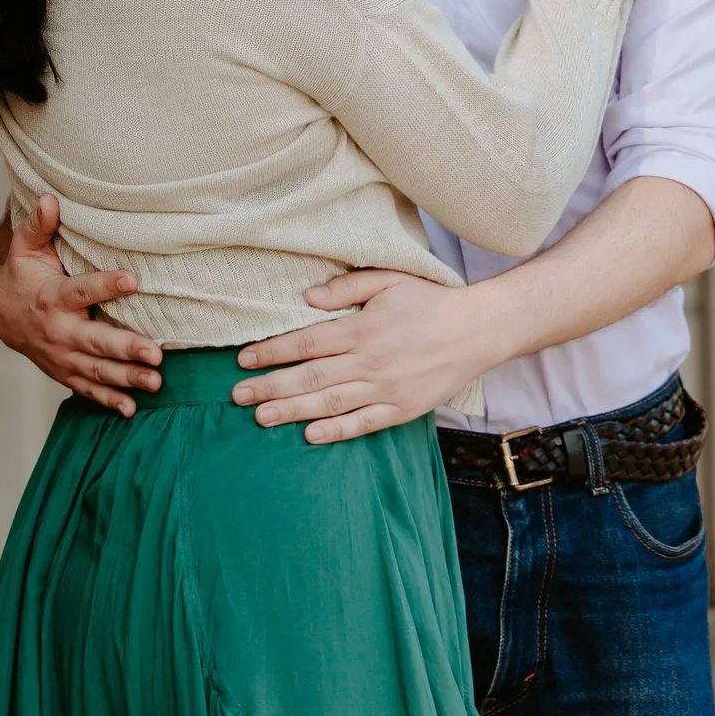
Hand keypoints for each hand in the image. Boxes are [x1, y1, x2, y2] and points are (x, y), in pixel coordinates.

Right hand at [0, 192, 162, 417]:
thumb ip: (38, 225)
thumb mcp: (24, 247)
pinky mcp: (65, 371)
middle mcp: (58, 331)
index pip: (82, 290)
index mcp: (52, 297)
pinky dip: (108, 400)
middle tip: (156, 354)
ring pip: (96, 370)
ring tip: (155, 383)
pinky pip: (87, 389)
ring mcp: (62, 356)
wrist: (2, 313)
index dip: (106, 285)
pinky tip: (132, 409)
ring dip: (126, 378)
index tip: (133, 280)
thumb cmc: (23, 273)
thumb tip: (49, 199)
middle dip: (126, 349)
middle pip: (95, 341)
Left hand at [232, 272, 490, 443]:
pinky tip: (309, 436)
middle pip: (310, 376)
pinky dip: (335, 431)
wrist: (477, 331)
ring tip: (260, 418)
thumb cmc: (430, 300)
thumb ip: (349, 284)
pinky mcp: (401, 409)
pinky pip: (362, 424)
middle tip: (237, 396)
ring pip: (329, 403)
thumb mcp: (391, 279)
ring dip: (292, 411)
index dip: (273, 351)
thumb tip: (308, 297)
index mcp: (363, 327)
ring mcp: (385, 388)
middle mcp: (370, 361)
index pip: (307, 342)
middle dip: (270, 386)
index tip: (243, 360)